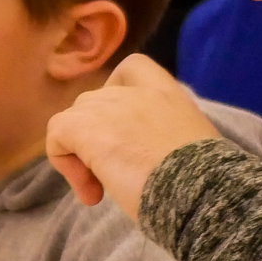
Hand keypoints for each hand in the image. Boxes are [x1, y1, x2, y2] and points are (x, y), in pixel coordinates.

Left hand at [42, 55, 220, 220]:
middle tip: (116, 176)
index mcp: (167, 93)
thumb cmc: (204, 183)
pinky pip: (57, 136)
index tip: (125, 132)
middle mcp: (135, 92)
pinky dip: (65, 164)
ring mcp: (109, 107)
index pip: (133, 67)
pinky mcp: (86, 128)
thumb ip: (166, 137)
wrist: (200, 192)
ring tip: (101, 190)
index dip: (117, 94)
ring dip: (82, 155)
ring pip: (73, 121)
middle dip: (97, 138)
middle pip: (94, 102)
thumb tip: (146, 156)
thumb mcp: (193, 147)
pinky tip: (91, 193)